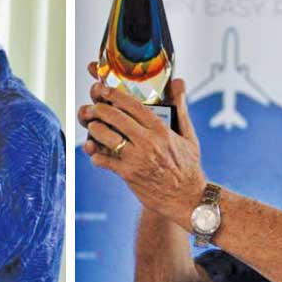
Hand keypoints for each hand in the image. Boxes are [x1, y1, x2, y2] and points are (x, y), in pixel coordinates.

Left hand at [77, 61, 206, 214]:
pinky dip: (96, 154)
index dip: (114, 94)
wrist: (188, 199)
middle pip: (115, 117)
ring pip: (106, 136)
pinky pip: (104, 160)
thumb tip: (180, 81)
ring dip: (95, 129)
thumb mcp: (188, 136)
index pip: (133, 104)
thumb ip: (180, 108)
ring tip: (93, 126)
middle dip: (99, 109)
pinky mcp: (128, 174)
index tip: (103, 89)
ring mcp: (136, 158)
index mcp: (161, 130)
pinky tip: (95, 151)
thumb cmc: (188, 167)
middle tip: (93, 107)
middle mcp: (148, 142)